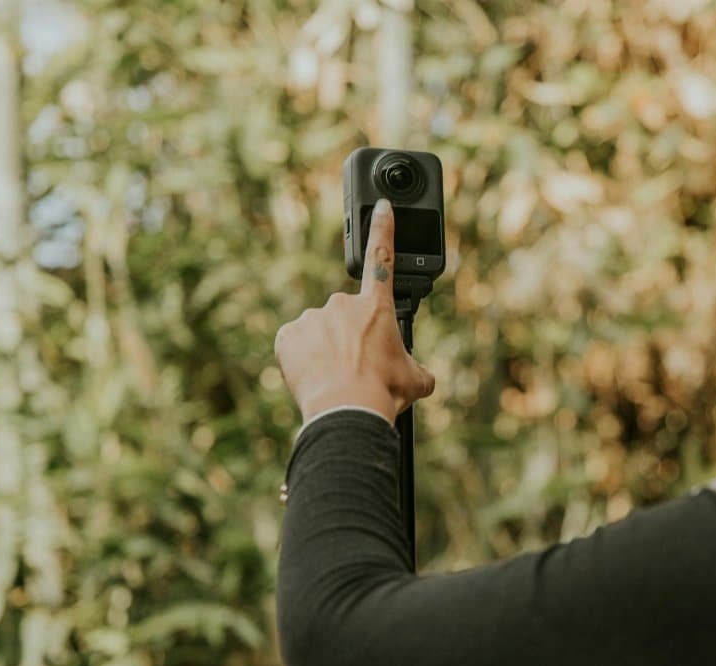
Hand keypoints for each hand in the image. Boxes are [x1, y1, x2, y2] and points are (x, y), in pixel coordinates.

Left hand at [273, 199, 435, 425]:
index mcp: (377, 307)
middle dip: (350, 336)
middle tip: (356, 366)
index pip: (383, 258)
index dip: (383, 229)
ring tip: (336, 377)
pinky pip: (295, 343)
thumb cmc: (382, 391)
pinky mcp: (288, 334)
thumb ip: (420, 371)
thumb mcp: (415, 381)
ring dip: (326, 349)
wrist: (345, 408)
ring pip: (320, 331)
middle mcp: (343, 304)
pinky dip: (302, 357)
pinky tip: (313, 375)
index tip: (382, 207)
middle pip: (346, 316)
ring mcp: (313, 318)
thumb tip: (426, 378)